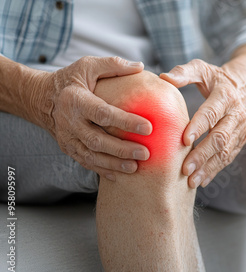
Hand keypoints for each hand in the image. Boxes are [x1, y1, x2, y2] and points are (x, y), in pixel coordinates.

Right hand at [36, 56, 152, 180]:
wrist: (40, 98)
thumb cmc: (70, 79)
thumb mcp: (88, 66)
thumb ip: (113, 65)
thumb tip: (140, 66)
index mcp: (76, 100)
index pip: (103, 113)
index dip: (126, 121)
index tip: (148, 127)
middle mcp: (69, 122)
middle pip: (97, 140)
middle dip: (122, 149)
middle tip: (146, 153)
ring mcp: (67, 138)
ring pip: (91, 156)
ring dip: (114, 163)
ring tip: (136, 167)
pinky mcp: (68, 148)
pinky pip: (85, 162)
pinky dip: (102, 170)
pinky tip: (120, 175)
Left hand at [160, 59, 245, 187]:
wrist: (245, 86)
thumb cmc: (216, 78)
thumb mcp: (202, 69)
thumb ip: (184, 72)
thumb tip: (164, 78)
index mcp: (225, 96)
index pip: (211, 113)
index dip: (199, 127)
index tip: (184, 140)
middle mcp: (236, 114)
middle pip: (220, 137)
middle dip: (203, 154)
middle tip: (185, 168)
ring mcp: (240, 129)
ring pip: (225, 151)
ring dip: (209, 167)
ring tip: (192, 180)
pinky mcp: (241, 140)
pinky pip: (229, 157)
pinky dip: (215, 170)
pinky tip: (202, 180)